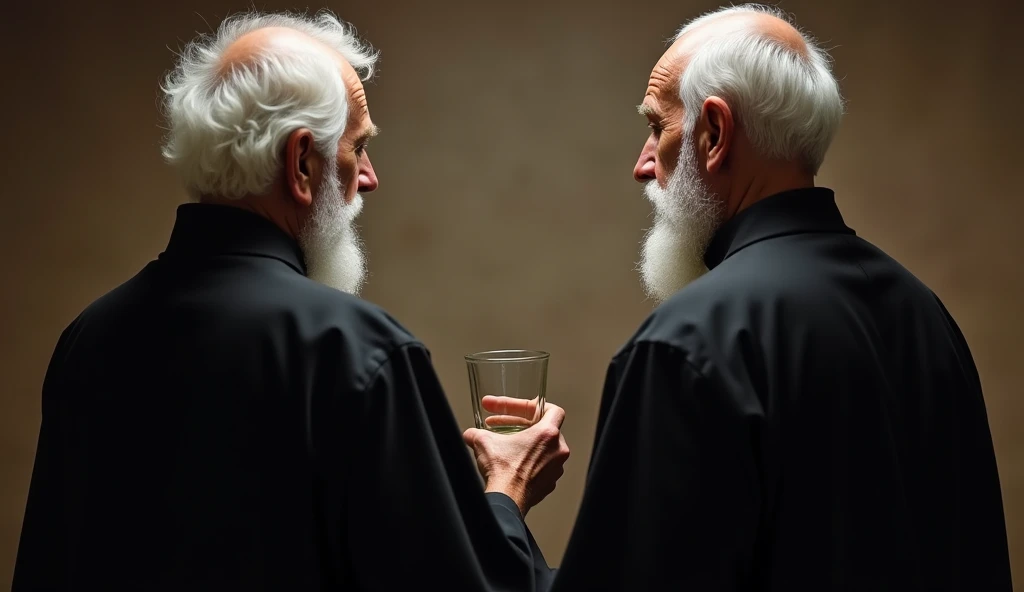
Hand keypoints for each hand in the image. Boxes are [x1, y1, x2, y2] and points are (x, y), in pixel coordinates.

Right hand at [463, 397, 569, 516]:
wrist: (507, 500)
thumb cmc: (503, 471)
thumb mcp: (484, 442)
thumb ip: (476, 432)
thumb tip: (470, 434)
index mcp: (547, 434)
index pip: (554, 410)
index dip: (539, 407)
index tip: (525, 409)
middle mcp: (557, 450)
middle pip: (545, 430)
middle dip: (522, 426)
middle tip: (502, 426)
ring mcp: (555, 468)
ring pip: (544, 449)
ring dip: (526, 445)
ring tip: (506, 446)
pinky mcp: (549, 483)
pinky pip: (542, 467)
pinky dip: (529, 463)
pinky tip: (512, 464)